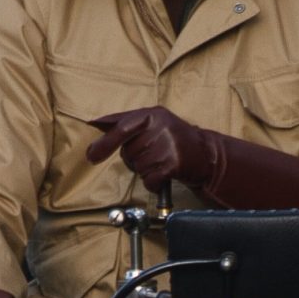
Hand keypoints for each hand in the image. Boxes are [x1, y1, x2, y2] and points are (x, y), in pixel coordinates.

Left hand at [86, 106, 213, 194]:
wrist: (207, 155)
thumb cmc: (176, 140)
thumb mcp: (155, 123)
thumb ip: (129, 123)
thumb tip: (96, 124)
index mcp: (152, 114)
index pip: (121, 127)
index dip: (105, 142)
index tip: (91, 155)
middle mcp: (159, 126)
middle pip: (128, 152)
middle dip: (136, 159)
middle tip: (152, 156)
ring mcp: (167, 144)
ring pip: (138, 167)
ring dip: (147, 171)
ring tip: (163, 163)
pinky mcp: (173, 163)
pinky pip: (149, 180)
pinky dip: (154, 183)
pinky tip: (165, 175)